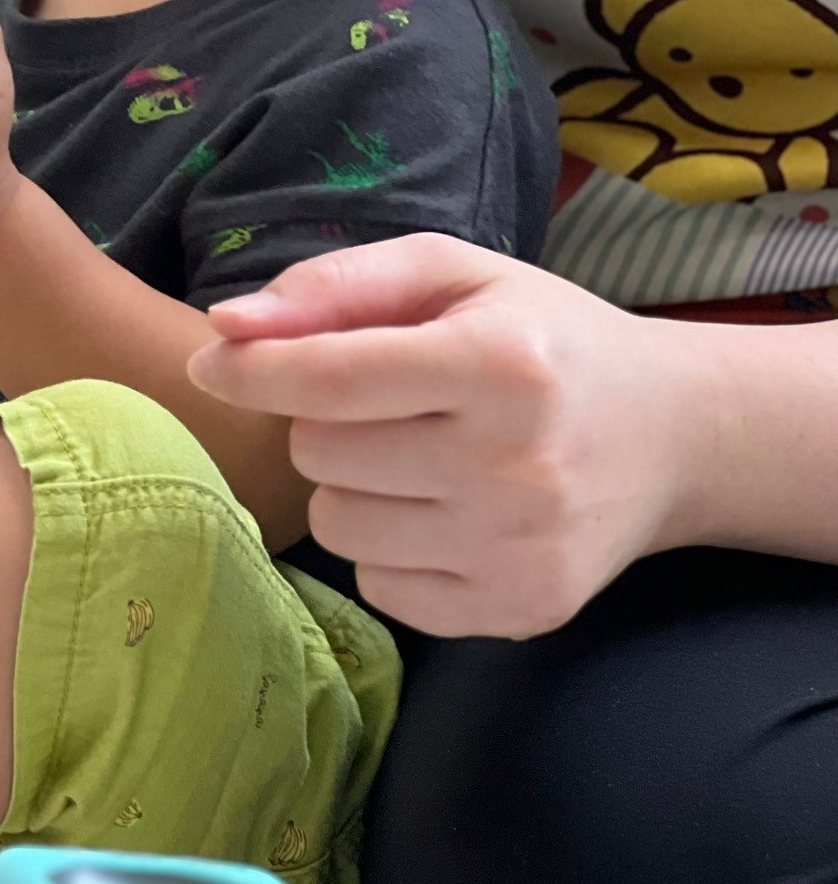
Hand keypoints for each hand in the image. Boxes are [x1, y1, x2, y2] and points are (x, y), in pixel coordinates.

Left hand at [188, 234, 698, 637]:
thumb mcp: (451, 274)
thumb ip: (333, 286)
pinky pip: (379, 587)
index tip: (212, 363)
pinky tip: (445, 512)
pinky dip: (390, 549)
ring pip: (337, 526)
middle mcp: (515, 463)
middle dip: (326, 422)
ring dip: (352, 488)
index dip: (251, 371)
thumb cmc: (538, 338)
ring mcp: (521, 548)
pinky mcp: (523, 609)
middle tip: (391, 406)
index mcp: (500, 364)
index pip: (329, 378)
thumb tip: (227, 325)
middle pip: (320, 454)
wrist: (670, 435)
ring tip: (418, 458)